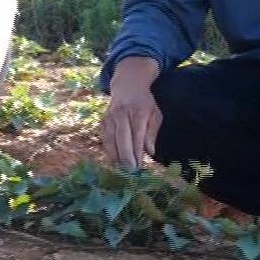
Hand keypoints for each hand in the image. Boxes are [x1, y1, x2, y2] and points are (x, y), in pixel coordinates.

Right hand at [101, 56, 162, 170]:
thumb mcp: (155, 114)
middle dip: (126, 158)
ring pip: (111, 140)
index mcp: (138, 112)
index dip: (137, 153)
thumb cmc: (145, 103)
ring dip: (115, 157)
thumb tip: (150, 152)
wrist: (127, 85)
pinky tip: (114, 163)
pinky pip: (105, 139)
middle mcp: (122, 114)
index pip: (137, 136)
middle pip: (122, 139)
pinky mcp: (103, 121)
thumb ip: (152, 133)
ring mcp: (110, 117)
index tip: (139, 167)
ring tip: (121, 172)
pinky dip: (109, 152)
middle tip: (130, 174)